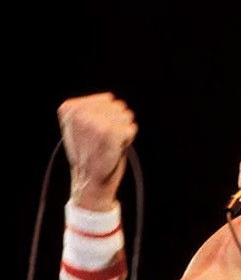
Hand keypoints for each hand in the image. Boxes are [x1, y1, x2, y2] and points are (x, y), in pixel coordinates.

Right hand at [57, 93, 137, 209]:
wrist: (90, 181)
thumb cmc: (89, 154)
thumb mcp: (79, 127)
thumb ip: (90, 109)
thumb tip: (110, 98)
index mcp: (69, 108)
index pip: (108, 99)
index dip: (107, 117)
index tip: (95, 133)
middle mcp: (79, 113)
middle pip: (118, 106)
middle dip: (116, 123)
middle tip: (103, 141)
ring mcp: (94, 122)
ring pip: (126, 115)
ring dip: (122, 131)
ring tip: (108, 144)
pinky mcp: (109, 132)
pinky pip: (131, 128)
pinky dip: (127, 139)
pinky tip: (114, 149)